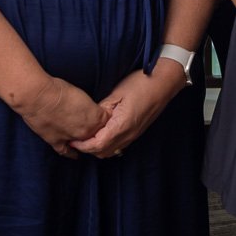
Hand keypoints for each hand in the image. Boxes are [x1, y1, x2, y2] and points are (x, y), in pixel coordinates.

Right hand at [13, 75, 110, 159]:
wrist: (37, 96)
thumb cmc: (58, 90)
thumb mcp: (81, 94)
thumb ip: (89, 107)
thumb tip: (89, 110)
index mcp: (95, 118)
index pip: (107, 121)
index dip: (104, 116)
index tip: (102, 114)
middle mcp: (86, 131)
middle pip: (98, 134)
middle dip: (97, 130)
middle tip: (92, 123)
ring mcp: (71, 138)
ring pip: (84, 144)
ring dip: (85, 141)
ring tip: (85, 137)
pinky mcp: (56, 141)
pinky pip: (67, 152)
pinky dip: (72, 153)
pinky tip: (75, 155)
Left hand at [71, 66, 185, 158]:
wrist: (164, 82)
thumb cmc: (141, 83)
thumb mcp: (117, 93)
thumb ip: (102, 109)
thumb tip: (90, 119)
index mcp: (122, 125)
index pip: (97, 145)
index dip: (83, 145)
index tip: (72, 139)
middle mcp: (129, 134)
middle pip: (103, 152)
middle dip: (88, 149)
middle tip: (76, 138)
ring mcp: (134, 134)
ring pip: (111, 150)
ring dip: (97, 147)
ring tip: (87, 136)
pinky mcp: (137, 131)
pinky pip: (119, 144)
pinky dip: (107, 143)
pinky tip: (101, 132)